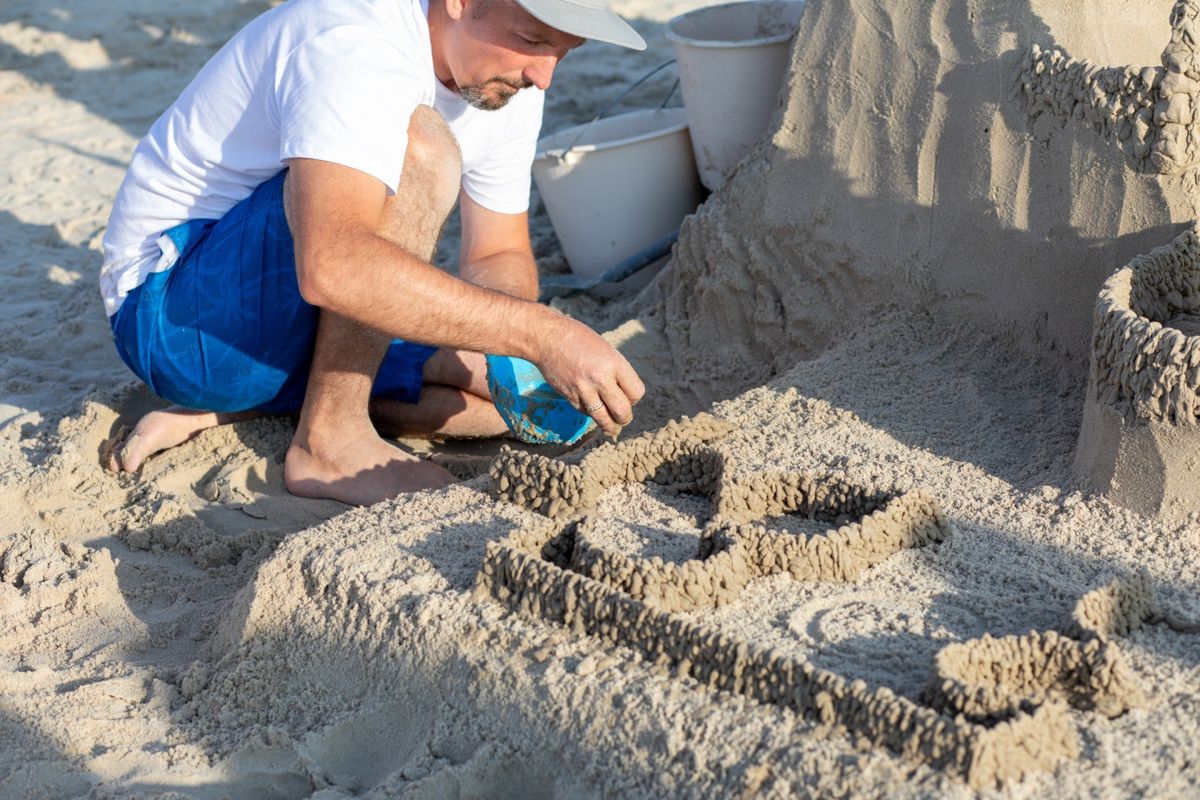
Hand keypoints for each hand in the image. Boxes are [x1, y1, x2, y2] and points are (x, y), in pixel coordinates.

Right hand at [532, 315, 645, 437]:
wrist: (547, 337)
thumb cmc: (578, 339)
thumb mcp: (605, 350)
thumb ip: (616, 371)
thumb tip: (624, 396)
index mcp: (613, 363)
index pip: (636, 393)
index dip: (634, 398)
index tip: (629, 396)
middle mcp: (600, 378)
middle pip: (622, 411)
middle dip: (625, 418)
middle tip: (623, 418)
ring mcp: (583, 389)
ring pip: (603, 419)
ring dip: (610, 426)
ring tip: (613, 429)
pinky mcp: (570, 397)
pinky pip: (586, 413)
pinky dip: (590, 413)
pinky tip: (591, 409)